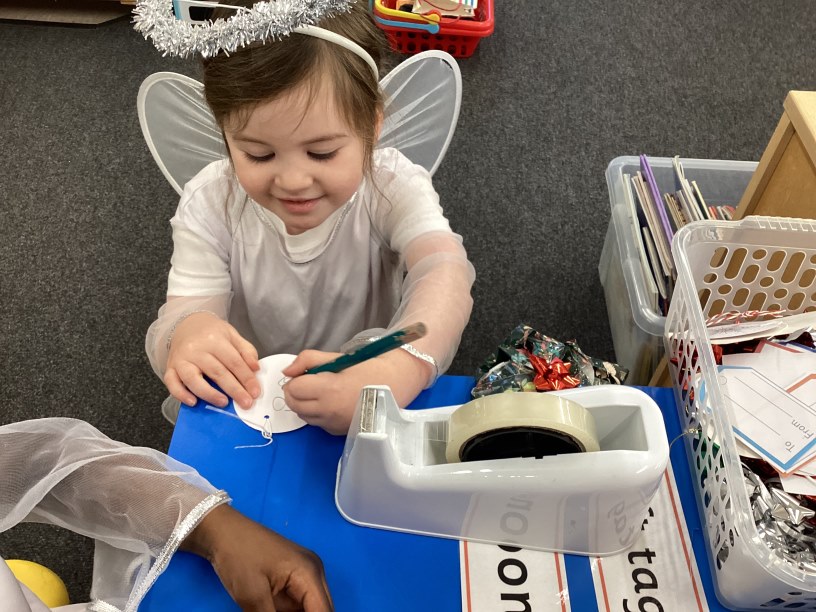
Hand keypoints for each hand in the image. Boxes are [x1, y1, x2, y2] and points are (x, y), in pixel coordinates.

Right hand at [165, 312, 260, 408]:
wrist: (186, 324)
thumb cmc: (211, 333)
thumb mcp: (232, 335)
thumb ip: (246, 350)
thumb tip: (255, 368)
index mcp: (214, 340)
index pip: (234, 361)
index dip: (246, 378)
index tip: (255, 392)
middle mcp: (196, 349)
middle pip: (217, 372)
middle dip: (234, 390)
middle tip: (246, 403)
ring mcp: (181, 359)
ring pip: (193, 379)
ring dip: (209, 394)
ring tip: (223, 403)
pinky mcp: (170, 367)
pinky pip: (172, 383)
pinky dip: (181, 394)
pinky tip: (193, 402)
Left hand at [182, 504, 332, 611]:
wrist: (222, 532)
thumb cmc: (238, 558)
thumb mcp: (253, 597)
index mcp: (309, 573)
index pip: (323, 611)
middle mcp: (314, 572)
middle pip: (321, 609)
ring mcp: (304, 572)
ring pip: (310, 607)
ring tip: (268, 608)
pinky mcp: (293, 575)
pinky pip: (299, 601)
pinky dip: (290, 611)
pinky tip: (269, 608)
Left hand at [281, 349, 429, 434]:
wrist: (394, 384)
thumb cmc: (366, 367)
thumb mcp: (337, 357)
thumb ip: (308, 360)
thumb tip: (287, 372)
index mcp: (328, 389)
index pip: (293, 389)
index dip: (295, 380)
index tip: (306, 374)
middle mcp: (329, 410)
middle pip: (293, 405)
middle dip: (295, 392)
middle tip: (309, 382)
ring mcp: (333, 424)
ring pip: (302, 416)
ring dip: (304, 404)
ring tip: (321, 392)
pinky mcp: (338, 432)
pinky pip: (316, 423)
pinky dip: (316, 414)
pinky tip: (331, 403)